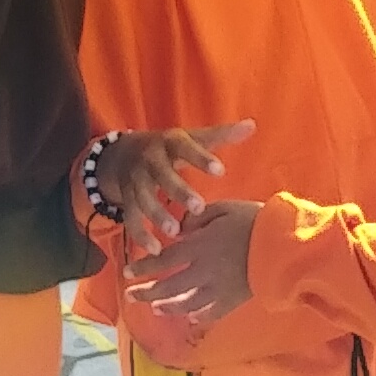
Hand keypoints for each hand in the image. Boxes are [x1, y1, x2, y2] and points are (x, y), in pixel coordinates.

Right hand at [93, 121, 251, 252]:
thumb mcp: (191, 137)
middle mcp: (150, 160)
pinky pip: (131, 218)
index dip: (200, 158)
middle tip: (198, 207)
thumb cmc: (170, 147)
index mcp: (169, 142)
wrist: (124, 152)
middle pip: (162, 175)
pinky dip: (140, 235)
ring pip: (144, 199)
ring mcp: (136, 181)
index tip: (220, 171)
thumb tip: (251, 125)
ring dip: (157, 215)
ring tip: (174, 232)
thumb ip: (220, 135)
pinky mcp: (127, 199)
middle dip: (178, 191)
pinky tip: (155, 249)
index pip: (185, 147)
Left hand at [122, 196, 258, 342]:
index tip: (126, 273)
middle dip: (146, 292)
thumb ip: (199, 217)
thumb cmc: (255, 221)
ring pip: (186, 303)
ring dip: (168, 307)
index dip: (143, 268)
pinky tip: (192, 318)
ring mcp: (218, 289)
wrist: (283, 246)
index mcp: (198, 247)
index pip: (163, 260)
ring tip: (156, 308)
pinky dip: (199, 316)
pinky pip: (212, 312)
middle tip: (131, 296)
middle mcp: (202, 271)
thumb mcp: (224, 208)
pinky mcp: (234, 300)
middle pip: (168, 286)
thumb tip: (182, 226)